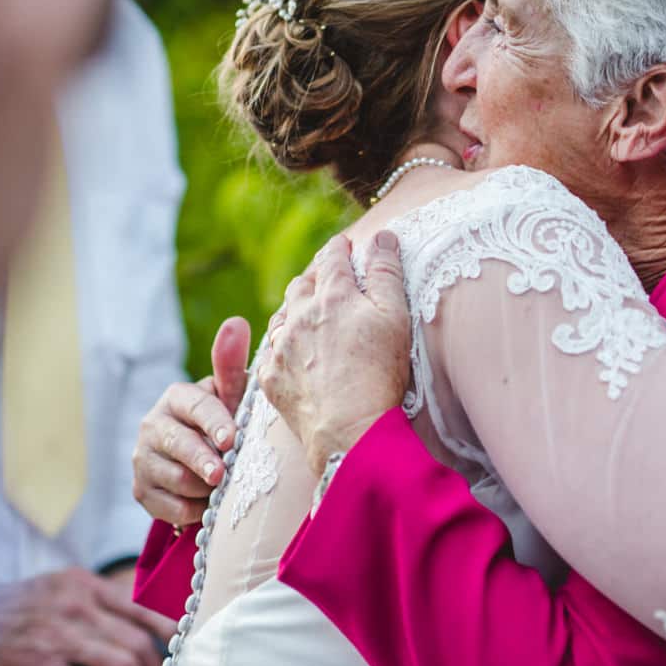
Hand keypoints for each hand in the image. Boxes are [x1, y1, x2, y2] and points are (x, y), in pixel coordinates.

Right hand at [0, 568, 176, 665]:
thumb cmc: (10, 608)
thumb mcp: (55, 586)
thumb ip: (91, 598)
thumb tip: (133, 612)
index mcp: (84, 584)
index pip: (140, 606)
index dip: (169, 630)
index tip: (185, 648)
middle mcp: (78, 605)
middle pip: (136, 641)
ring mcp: (60, 636)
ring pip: (120, 665)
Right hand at [130, 318, 249, 525]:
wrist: (203, 458)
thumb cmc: (224, 418)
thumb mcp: (230, 394)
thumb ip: (231, 364)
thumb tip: (237, 321)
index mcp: (177, 397)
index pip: (196, 406)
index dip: (215, 423)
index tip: (232, 440)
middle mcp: (153, 425)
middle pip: (178, 445)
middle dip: (202, 461)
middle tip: (222, 474)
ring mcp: (143, 459)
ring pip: (175, 480)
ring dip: (205, 489)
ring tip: (224, 488)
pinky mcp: (141, 490)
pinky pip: (169, 508)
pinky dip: (192, 511)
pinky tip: (207, 504)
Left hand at [259, 231, 412, 476]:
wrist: (348, 429)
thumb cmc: (380, 372)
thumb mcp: (395, 316)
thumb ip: (386, 272)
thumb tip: (381, 236)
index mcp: (333, 296)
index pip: (333, 258)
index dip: (339, 248)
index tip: (344, 244)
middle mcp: (300, 315)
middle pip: (302, 284)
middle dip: (315, 275)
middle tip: (326, 277)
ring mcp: (281, 347)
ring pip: (281, 315)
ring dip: (294, 309)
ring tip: (305, 312)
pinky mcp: (270, 377)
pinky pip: (270, 351)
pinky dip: (281, 345)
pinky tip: (291, 351)